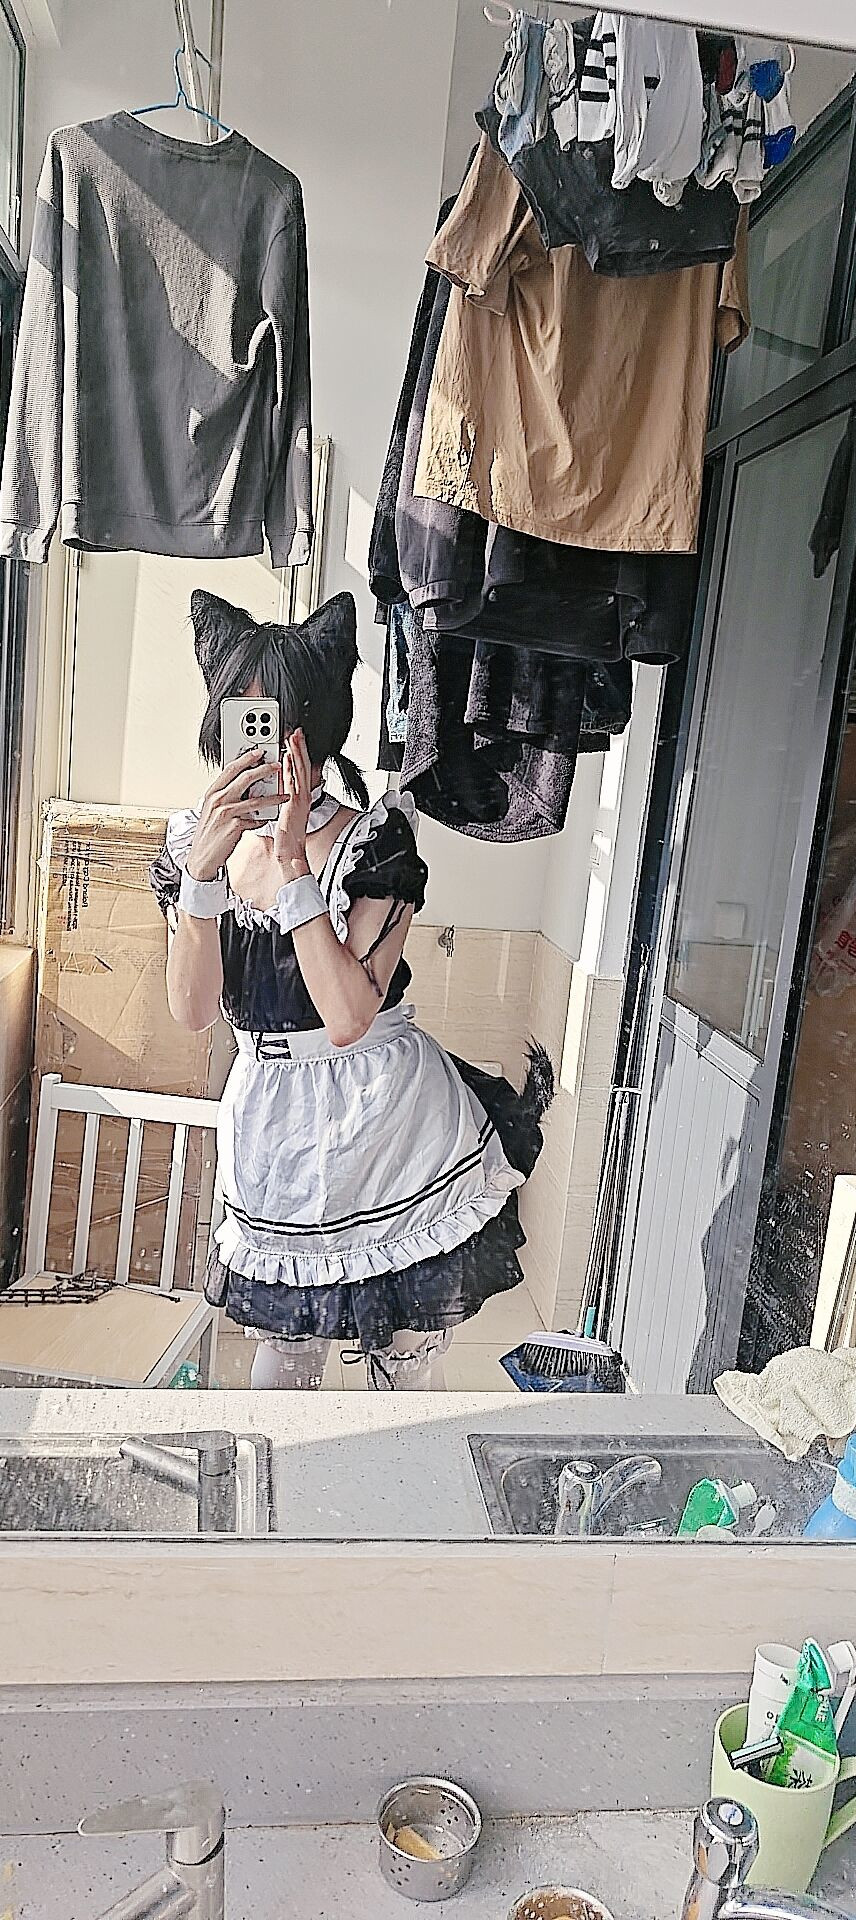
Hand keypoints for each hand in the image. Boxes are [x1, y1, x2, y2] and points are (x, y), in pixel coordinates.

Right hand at [186, 751, 268, 881]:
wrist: (201, 857)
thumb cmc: (209, 834)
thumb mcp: (211, 809)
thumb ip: (224, 796)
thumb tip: (241, 785)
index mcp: (212, 793)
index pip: (231, 769)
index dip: (246, 758)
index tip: (259, 752)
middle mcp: (218, 800)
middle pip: (245, 778)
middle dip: (264, 769)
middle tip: (277, 766)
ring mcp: (227, 813)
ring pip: (256, 799)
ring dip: (274, 796)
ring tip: (285, 795)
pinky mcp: (236, 827)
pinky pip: (256, 819)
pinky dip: (266, 818)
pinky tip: (272, 817)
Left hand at [273, 729, 312, 873]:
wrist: (290, 855)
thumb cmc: (287, 839)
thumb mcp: (284, 814)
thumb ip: (283, 800)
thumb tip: (277, 791)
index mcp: (298, 798)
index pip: (298, 771)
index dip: (297, 754)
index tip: (293, 741)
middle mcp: (301, 797)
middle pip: (302, 766)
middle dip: (298, 748)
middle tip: (295, 732)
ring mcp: (299, 800)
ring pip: (299, 771)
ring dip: (296, 753)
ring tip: (292, 738)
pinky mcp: (294, 806)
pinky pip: (292, 784)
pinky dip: (290, 770)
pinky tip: (286, 759)